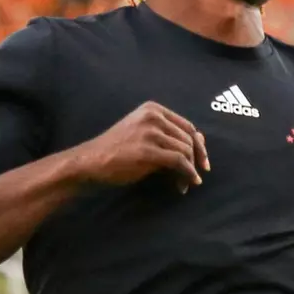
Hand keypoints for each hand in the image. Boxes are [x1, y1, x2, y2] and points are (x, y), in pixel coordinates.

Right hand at [70, 102, 209, 192]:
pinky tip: (185, 185)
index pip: (187, 126)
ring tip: (185, 184)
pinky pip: (179, 162)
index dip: (199, 145)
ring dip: (189, 170)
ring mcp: (150, 132)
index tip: (203, 162)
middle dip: (195, 160)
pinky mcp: (148, 150)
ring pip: (185, 151)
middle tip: (195, 177)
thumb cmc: (116, 151)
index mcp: (153, 109)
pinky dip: (186, 174)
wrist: (90, 162)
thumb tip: (199, 144)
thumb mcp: (142, 133)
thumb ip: (166, 135)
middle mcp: (153, 116)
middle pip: (189, 138)